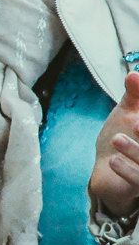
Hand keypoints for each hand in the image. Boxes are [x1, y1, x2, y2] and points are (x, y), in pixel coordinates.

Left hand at [88, 72, 138, 221]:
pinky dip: (128, 171)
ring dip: (136, 151)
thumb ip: (135, 94)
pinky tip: (113, 160)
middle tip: (134, 123)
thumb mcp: (129, 112)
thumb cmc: (124, 135)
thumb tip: (133, 74)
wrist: (107, 169)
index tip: (134, 116)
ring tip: (117, 139)